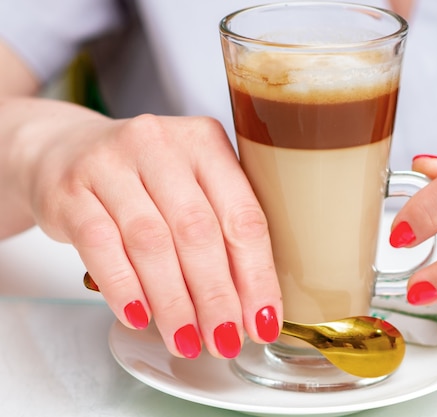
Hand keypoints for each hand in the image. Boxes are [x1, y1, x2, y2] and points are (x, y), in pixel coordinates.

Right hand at [6, 99, 281, 358]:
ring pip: (151, 243)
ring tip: (186, 340)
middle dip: (216, 296)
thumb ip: (222, 227)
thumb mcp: (191, 184)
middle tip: (225, 340)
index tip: (263, 321)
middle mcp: (160, 144)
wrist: (64, 151)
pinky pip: (102, 246)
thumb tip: (252, 306)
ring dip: (173, 302)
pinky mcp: (70, 191)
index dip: (257, 275)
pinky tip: (141, 318)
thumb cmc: (144, 178)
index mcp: (205, 142)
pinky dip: (125, 289)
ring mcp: (110, 164)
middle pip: (198, 232)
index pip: (243, 215)